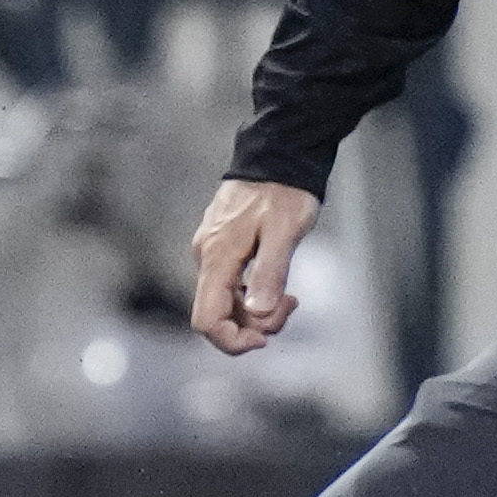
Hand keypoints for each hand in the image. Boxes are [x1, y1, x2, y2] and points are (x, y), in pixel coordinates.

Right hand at [185, 180, 319, 355]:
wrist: (277, 155)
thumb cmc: (283, 191)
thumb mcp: (283, 232)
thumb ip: (269, 273)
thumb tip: (258, 311)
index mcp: (218, 258)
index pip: (206, 320)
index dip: (232, 340)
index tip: (265, 339)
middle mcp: (207, 258)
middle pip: (217, 316)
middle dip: (253, 325)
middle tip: (289, 306)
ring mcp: (212, 253)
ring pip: (225, 303)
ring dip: (257, 312)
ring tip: (289, 297)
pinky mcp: (222, 249)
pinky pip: (230, 287)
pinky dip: (253, 296)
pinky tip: (277, 287)